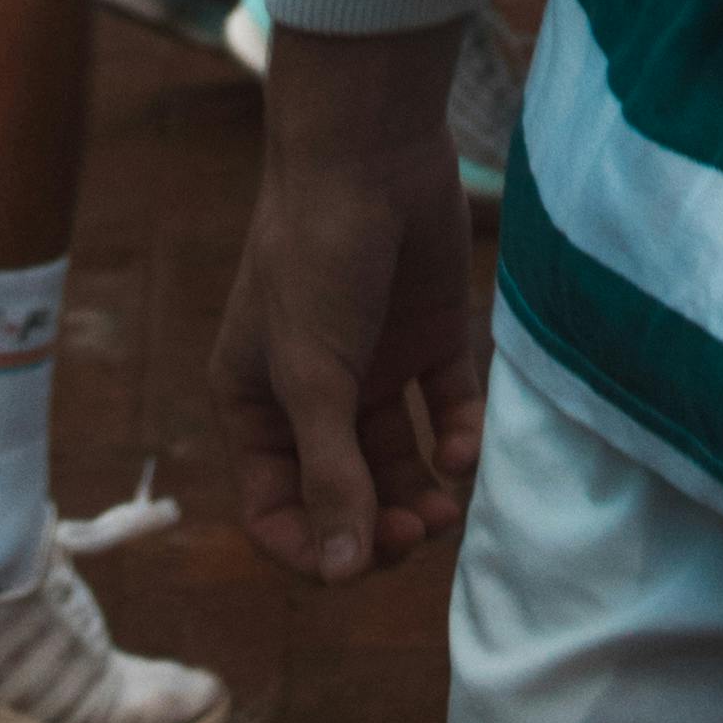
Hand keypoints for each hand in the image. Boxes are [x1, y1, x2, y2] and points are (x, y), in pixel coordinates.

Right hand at [212, 16, 481, 581]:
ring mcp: (373, 363)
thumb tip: (340, 572)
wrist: (371, 150)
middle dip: (378, 525)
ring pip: (398, 460)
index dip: (313, 545)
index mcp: (258, 402)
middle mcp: (313, 391)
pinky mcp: (428, 336)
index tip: (357, 562)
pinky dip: (457, 437)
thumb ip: (332, 472)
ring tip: (445, 510)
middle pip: (345, 492)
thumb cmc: (318, 257)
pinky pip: (444, 409)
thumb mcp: (315, 375)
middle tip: (418, 535)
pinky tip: (464, 449)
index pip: (276, 506)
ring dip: (421, 494)